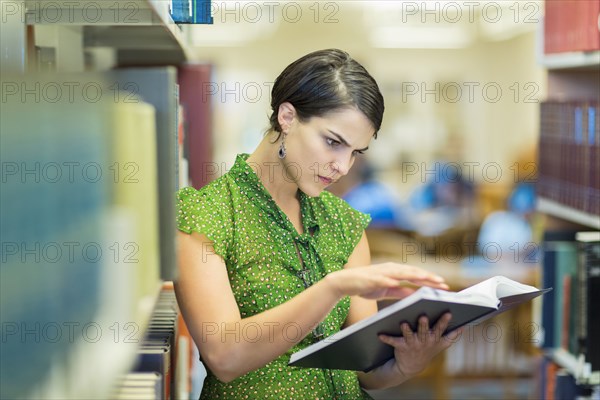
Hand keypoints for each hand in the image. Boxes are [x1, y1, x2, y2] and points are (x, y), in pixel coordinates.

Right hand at [326, 262, 448, 299]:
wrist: (346, 282)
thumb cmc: (367, 285)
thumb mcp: (387, 290)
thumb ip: (400, 292)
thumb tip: (415, 295)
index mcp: (396, 271)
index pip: (417, 275)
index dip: (430, 279)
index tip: (444, 285)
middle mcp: (391, 269)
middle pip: (413, 272)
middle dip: (429, 277)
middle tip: (443, 283)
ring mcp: (382, 272)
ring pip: (402, 273)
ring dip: (415, 275)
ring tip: (427, 279)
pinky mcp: (373, 278)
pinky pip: (384, 279)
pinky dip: (392, 280)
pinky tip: (399, 283)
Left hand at [378, 313, 460, 378]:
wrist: (412, 367)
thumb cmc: (427, 350)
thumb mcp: (440, 345)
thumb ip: (451, 336)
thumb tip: (463, 328)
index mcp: (434, 338)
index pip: (440, 328)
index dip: (444, 321)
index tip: (448, 312)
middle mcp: (424, 341)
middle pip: (425, 331)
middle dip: (424, 325)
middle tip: (424, 316)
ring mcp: (412, 344)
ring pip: (409, 335)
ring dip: (406, 330)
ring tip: (403, 323)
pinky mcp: (401, 346)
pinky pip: (393, 341)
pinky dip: (386, 338)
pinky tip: (380, 334)